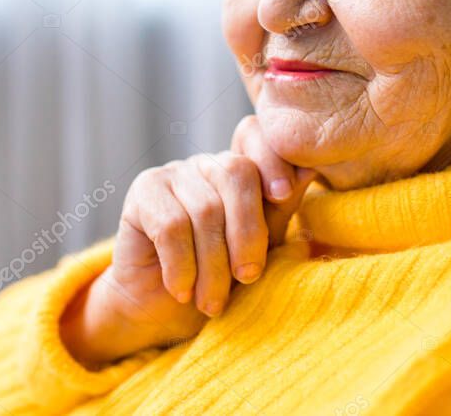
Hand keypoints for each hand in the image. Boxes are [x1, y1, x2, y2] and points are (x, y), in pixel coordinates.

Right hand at [61, 115, 314, 365]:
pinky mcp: (142, 193)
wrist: (161, 313)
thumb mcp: (258, 250)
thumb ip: (278, 212)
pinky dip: (182, 266)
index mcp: (240, 170)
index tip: (282, 195)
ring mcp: (172, 173)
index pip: (254, 137)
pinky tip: (182, 290)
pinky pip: (171, 227)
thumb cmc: (217, 281)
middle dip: (248, 233)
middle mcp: (206, 164)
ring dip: (213, 266)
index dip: (271, 158)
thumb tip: (308, 171)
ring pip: (205, 210)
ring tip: (212, 302)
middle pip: (236, 174)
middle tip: (248, 279)